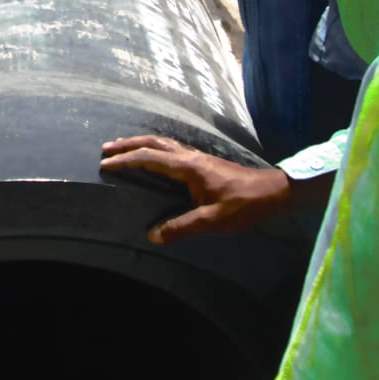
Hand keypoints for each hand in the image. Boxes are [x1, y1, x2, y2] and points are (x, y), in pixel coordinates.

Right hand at [100, 135, 292, 243]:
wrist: (273, 191)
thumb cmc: (244, 205)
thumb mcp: (213, 221)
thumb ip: (182, 227)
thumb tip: (152, 236)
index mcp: (189, 167)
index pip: (150, 158)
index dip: (126, 160)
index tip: (105, 164)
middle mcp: (191, 157)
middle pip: (154, 143)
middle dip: (129, 144)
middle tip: (106, 149)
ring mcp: (199, 157)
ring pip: (164, 143)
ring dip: (141, 144)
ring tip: (124, 148)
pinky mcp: (204, 163)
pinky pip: (172, 149)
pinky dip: (155, 149)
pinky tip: (155, 157)